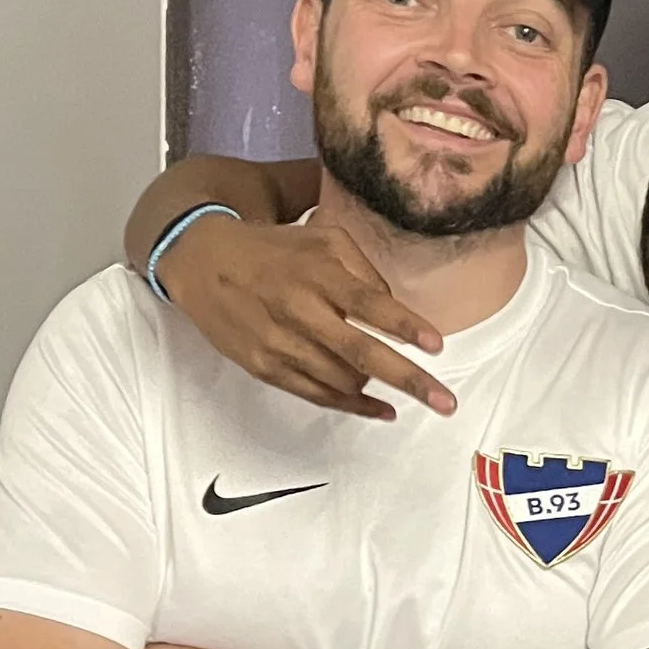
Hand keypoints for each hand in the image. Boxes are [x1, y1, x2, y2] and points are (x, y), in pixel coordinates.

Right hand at [159, 215, 453, 421]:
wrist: (202, 262)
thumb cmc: (276, 250)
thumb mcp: (324, 239)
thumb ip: (365, 270)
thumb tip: (397, 311)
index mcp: (317, 274)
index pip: (369, 303)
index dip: (405, 325)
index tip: (436, 345)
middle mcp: (298, 310)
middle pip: (361, 353)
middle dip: (408, 380)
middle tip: (445, 402)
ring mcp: (279, 343)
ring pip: (341, 381)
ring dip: (379, 389)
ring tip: (406, 385)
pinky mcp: (263, 367)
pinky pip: (315, 395)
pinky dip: (352, 406)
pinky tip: (380, 409)